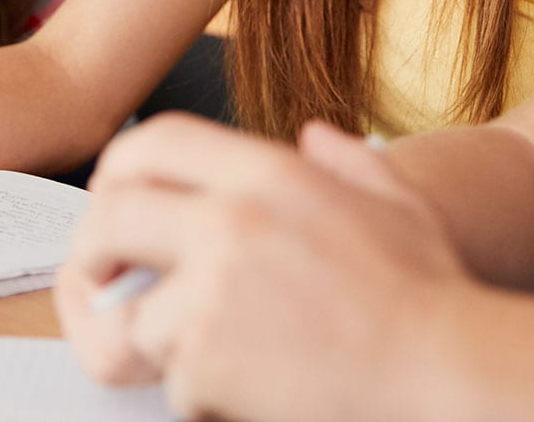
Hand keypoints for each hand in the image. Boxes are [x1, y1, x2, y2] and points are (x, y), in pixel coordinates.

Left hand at [61, 114, 479, 421]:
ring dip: (162, 343)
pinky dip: (206, 395)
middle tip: (95, 281)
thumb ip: (347, 161)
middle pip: (109, 218)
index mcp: (267, 174)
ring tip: (208, 355)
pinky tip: (258, 389)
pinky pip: (176, 382)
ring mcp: (211, 293)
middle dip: (89, 254)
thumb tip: (314, 138)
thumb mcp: (396, 204)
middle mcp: (228, 221)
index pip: (152, 142)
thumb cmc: (429, 296)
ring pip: (137, 317)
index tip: (110, 199)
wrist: (445, 373)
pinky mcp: (206, 362)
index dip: (117, 170)